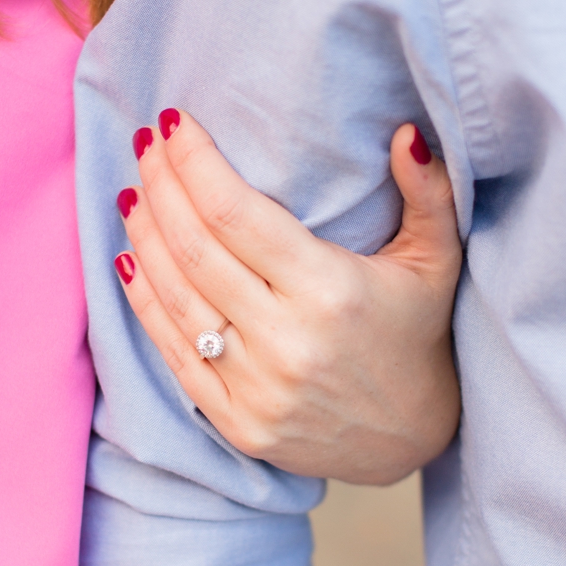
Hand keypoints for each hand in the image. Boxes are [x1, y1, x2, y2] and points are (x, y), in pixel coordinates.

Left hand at [113, 108, 461, 484]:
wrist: (411, 441)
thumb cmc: (417, 334)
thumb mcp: (437, 261)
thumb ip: (429, 193)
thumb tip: (406, 131)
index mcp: (330, 291)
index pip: (236, 213)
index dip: (196, 164)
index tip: (173, 124)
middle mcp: (285, 340)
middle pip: (195, 248)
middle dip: (162, 188)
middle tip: (144, 146)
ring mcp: (254, 386)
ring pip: (175, 296)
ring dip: (144, 237)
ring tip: (131, 192)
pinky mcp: (233, 420)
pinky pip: (171, 351)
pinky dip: (143, 300)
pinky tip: (127, 256)